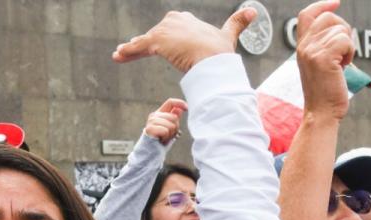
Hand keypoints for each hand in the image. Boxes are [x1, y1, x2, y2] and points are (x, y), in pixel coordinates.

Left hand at [113, 7, 256, 72]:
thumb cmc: (221, 52)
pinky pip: (137, 47)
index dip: (164, 37)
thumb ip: (238, 22)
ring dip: (131, 49)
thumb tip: (254, 9)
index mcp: (188, 20)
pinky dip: (127, 52)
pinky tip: (117, 56)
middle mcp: (174, 21)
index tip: (157, 42)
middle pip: (155, 34)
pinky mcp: (156, 41)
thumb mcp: (228, 35)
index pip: (171, 28)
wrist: (213, 59)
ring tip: (119, 53)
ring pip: (144, 42)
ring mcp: (164, 31)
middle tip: (130, 49)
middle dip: (144, 42)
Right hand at [145, 98, 186, 144]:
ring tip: (164, 137)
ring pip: (171, 125)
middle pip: (174, 117)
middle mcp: (154, 115)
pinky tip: (161, 140)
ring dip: (170, 134)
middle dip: (175, 128)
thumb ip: (174, 118)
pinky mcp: (150, 129)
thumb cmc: (162, 139)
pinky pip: (165, 131)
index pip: (170, 102)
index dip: (180, 103)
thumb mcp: (170, 127)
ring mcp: (151, 121)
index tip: (187, 108)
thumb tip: (180, 109)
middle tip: (168, 134)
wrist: (152, 151)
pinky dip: (166, 138)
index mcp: (159, 113)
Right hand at [293, 1, 353, 119]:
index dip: (322, 5)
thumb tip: (339, 28)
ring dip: (348, 46)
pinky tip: (345, 66)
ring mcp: (312, 51)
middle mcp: (304, 46)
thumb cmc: (325, 92)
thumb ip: (323, 46)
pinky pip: (346, 40)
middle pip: (329, 18)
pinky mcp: (324, 58)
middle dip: (343, 29)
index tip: (336, 3)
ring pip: (340, 30)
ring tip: (341, 63)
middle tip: (344, 50)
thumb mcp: (319, 64)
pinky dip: (351, 52)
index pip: (307, 14)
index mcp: (301, 47)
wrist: (321, 113)